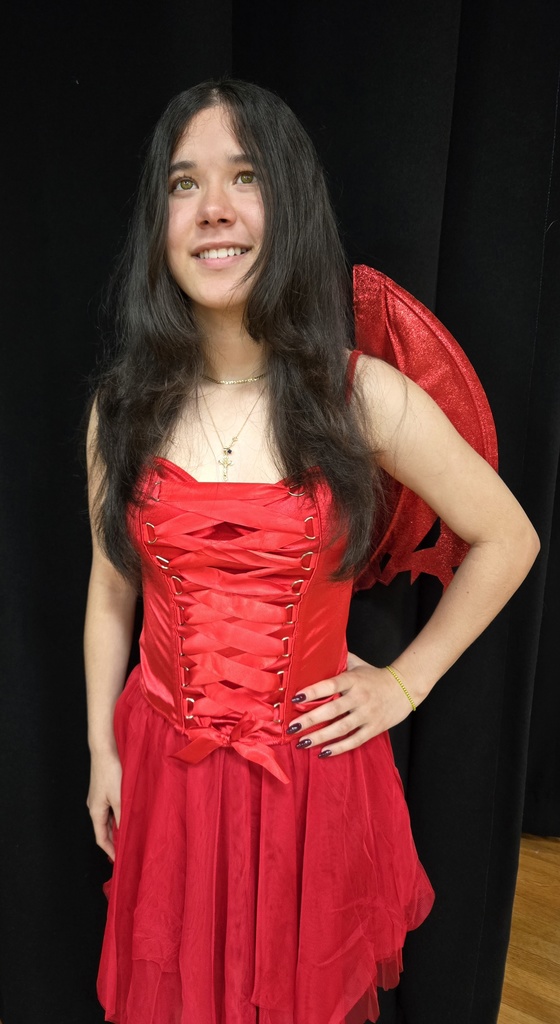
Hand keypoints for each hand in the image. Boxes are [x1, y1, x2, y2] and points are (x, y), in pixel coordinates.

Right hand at [87, 750, 121, 860]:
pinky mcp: (103, 790)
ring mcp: (98, 798)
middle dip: (113, 841)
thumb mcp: (119, 797)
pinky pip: (110, 809)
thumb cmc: (111, 772)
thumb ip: (122, 816)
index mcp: (95, 811)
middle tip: (126, 850)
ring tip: (129, 836)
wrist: (105, 750)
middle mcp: (94, 807)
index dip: (110, 851)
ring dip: (116, 828)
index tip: (119, 860)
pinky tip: (127, 816)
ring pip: (107, 819)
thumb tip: (126, 833)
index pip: (101, 838)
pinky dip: (117, 816)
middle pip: (103, 830)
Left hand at [287, 653, 416, 758]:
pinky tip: (323, 752)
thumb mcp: (358, 664)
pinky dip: (339, 748)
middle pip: (332, 710)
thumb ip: (339, 659)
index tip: (294, 697)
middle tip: (291, 727)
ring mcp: (367, 714)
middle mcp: (359, 697)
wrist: (405, 687)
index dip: (313, 692)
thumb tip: (317, 653)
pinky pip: (354, 740)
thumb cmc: (375, 676)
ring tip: (302, 742)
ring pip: (341, 728)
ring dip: (320, 737)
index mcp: (353, 680)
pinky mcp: (374, 728)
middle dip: (310, 720)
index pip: (330, 685)